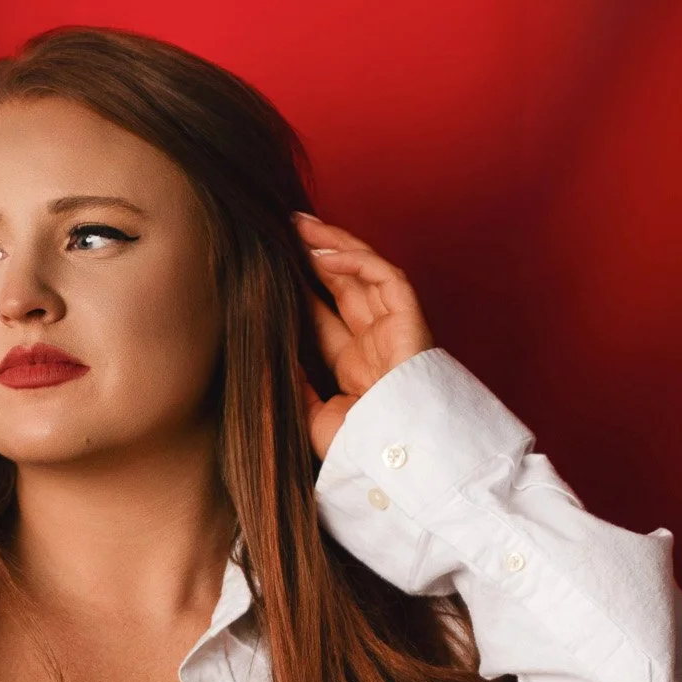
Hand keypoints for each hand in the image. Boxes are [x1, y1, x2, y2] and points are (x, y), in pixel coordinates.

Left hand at [295, 213, 432, 461]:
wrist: (395, 455)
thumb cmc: (359, 449)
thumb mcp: (313, 418)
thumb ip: (294, 386)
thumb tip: (271, 355)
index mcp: (355, 368)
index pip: (324, 319)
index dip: (301, 292)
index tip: (272, 272)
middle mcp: (374, 342)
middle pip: (342, 286)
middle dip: (315, 256)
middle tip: (283, 232)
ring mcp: (393, 328)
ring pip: (363, 272)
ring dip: (333, 245)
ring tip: (299, 225)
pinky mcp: (409, 318)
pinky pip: (384, 276)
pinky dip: (355, 261)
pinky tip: (322, 253)